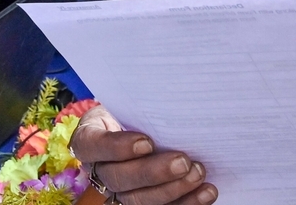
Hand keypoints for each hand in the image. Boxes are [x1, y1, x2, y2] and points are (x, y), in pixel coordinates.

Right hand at [71, 105, 214, 204]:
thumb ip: (141, 105)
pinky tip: (206, 193)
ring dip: (172, 190)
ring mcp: (120, 191)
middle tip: (182, 161)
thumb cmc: (134, 109)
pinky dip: (186, 203)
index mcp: (90, 140)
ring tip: (197, 175)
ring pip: (138, 200)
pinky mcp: (144, 201)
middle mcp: (101, 170)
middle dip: (153, 173)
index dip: (117, 147)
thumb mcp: (129, 101)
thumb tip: (173, 100)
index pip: (93, 146)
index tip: (146, 142)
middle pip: (118, 178)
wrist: (141, 124)